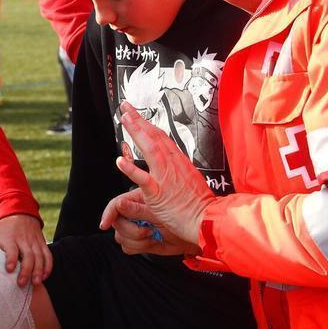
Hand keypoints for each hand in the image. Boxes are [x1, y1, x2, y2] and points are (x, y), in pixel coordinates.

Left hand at [0, 213, 51, 285]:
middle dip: (26, 270)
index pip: (11, 248)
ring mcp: (34, 241)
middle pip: (27, 255)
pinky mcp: (42, 242)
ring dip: (39, 270)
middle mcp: (23, 239)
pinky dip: (48, 266)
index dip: (11, 259)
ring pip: (39, 256)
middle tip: (21, 284)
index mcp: (9, 237)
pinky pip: (48, 255)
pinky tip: (44, 276)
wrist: (20, 212)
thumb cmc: (2, 229)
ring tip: (35, 283)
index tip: (9, 269)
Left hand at [99, 101, 216, 246]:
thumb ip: (179, 169)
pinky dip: (131, 169)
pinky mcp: (159, 193)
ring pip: (150, 149)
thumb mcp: (191, 180)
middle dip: (139, 121)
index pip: (162, 138)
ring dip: (136, 132)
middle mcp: (173, 165)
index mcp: (180, 162)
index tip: (138, 115)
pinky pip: (143, 179)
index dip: (148, 124)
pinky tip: (119, 160)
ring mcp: (166, 177)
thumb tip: (171, 162)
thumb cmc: (201, 205)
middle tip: (126, 108)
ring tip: (125, 119)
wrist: (208, 220)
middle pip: (155, 137)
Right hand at [101, 189, 199, 256]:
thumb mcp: (159, 210)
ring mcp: (138, 228)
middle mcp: (136, 214)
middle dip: (131, 230)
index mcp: (139, 199)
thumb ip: (137, 208)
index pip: (116, 205)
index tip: (104, 225)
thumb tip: (119, 204)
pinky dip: (140, 247)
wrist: (196, 232)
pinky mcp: (141, 242)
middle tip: (148, 230)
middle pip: (117, 223)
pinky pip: (128, 248)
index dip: (108, 214)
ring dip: (137, 240)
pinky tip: (153, 242)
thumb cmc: (183, 215)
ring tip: (154, 235)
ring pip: (121, 237)